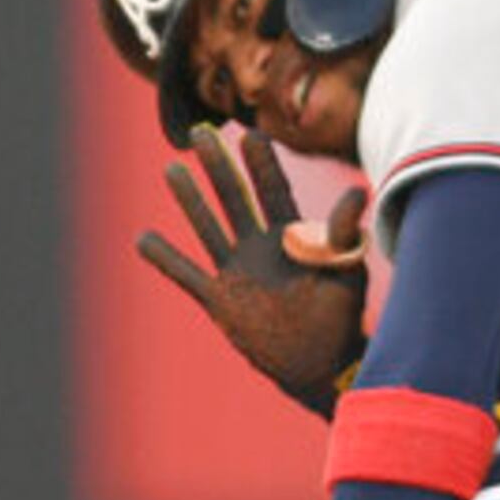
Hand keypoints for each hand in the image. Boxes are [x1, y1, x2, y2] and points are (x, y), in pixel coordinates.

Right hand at [136, 126, 370, 418]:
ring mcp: (238, 271)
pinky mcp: (221, 299)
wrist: (321, 366)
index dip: (262, 163)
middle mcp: (261, 247)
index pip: (273, 190)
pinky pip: (187, 274)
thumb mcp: (345, 270)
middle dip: (218, 166)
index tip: (250, 133)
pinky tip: (142, 239)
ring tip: (173, 169)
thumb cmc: (341, 318)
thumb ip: (342, 233)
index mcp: (293, 237)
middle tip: (201, 133)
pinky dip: (165, 258)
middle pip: (235, 198)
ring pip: (208, 227)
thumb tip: (357, 191)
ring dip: (190, 200)